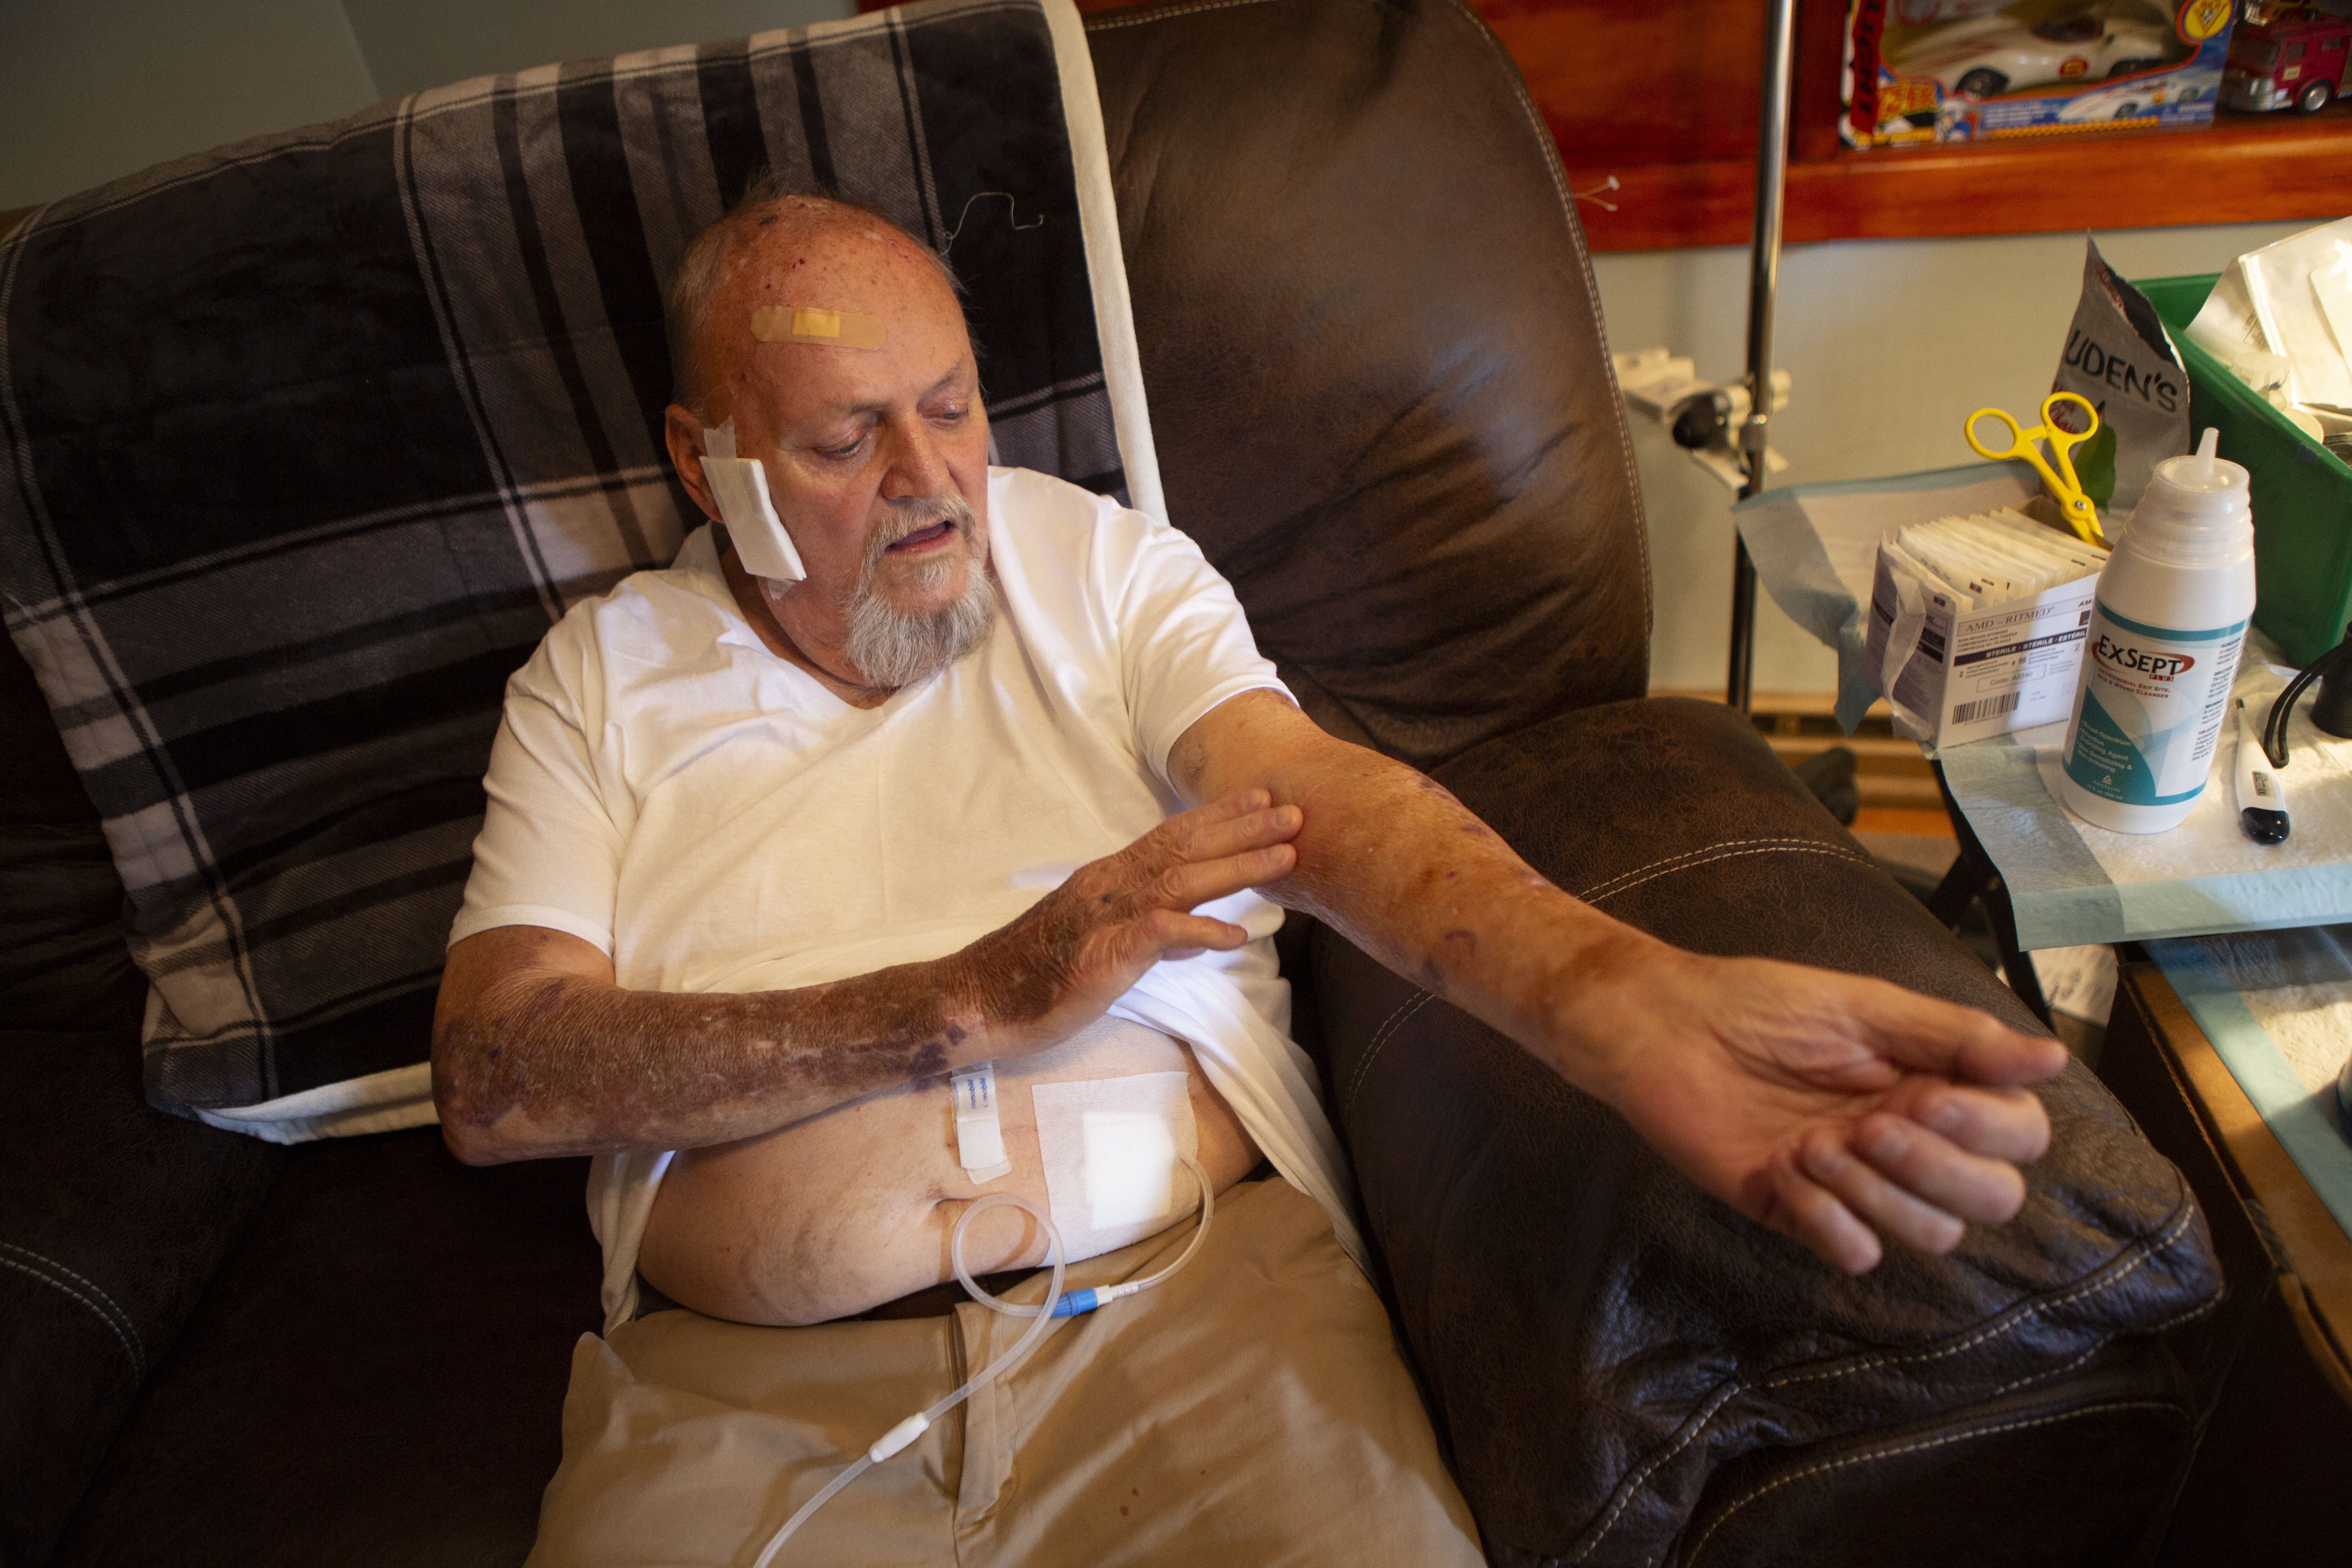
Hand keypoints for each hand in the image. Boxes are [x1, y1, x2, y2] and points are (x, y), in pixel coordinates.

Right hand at [953, 791, 1300, 1056]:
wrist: (980, 1001)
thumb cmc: (1035, 975)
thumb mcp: (1097, 941)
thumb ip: (1142, 930)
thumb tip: (1186, 932)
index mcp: (1108, 878)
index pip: (1170, 835)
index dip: (1218, 815)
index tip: (1261, 797)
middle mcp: (1109, 886)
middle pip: (1184, 847)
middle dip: (1244, 828)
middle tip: (1296, 813)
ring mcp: (1105, 918)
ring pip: (1181, 880)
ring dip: (1238, 867)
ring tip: (1286, 859)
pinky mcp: (1101, 956)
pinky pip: (1157, 934)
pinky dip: (1199, 931)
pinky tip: (1235, 936)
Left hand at [1597, 950, 2068, 1273]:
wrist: (1667, 1029)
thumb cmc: (1760, 1005)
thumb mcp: (1863, 1006)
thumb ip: (1954, 1038)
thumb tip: (2053, 1057)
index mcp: (1936, 1087)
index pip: (2018, 1137)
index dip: (1987, 1129)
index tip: (1924, 1095)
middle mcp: (1911, 1143)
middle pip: (1991, 1198)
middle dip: (1937, 1167)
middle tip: (1867, 1125)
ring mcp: (1860, 1185)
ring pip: (1932, 1233)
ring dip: (1876, 1190)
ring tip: (1812, 1142)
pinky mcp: (1804, 1213)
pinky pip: (1856, 1252)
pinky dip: (1827, 1218)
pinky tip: (1784, 1169)